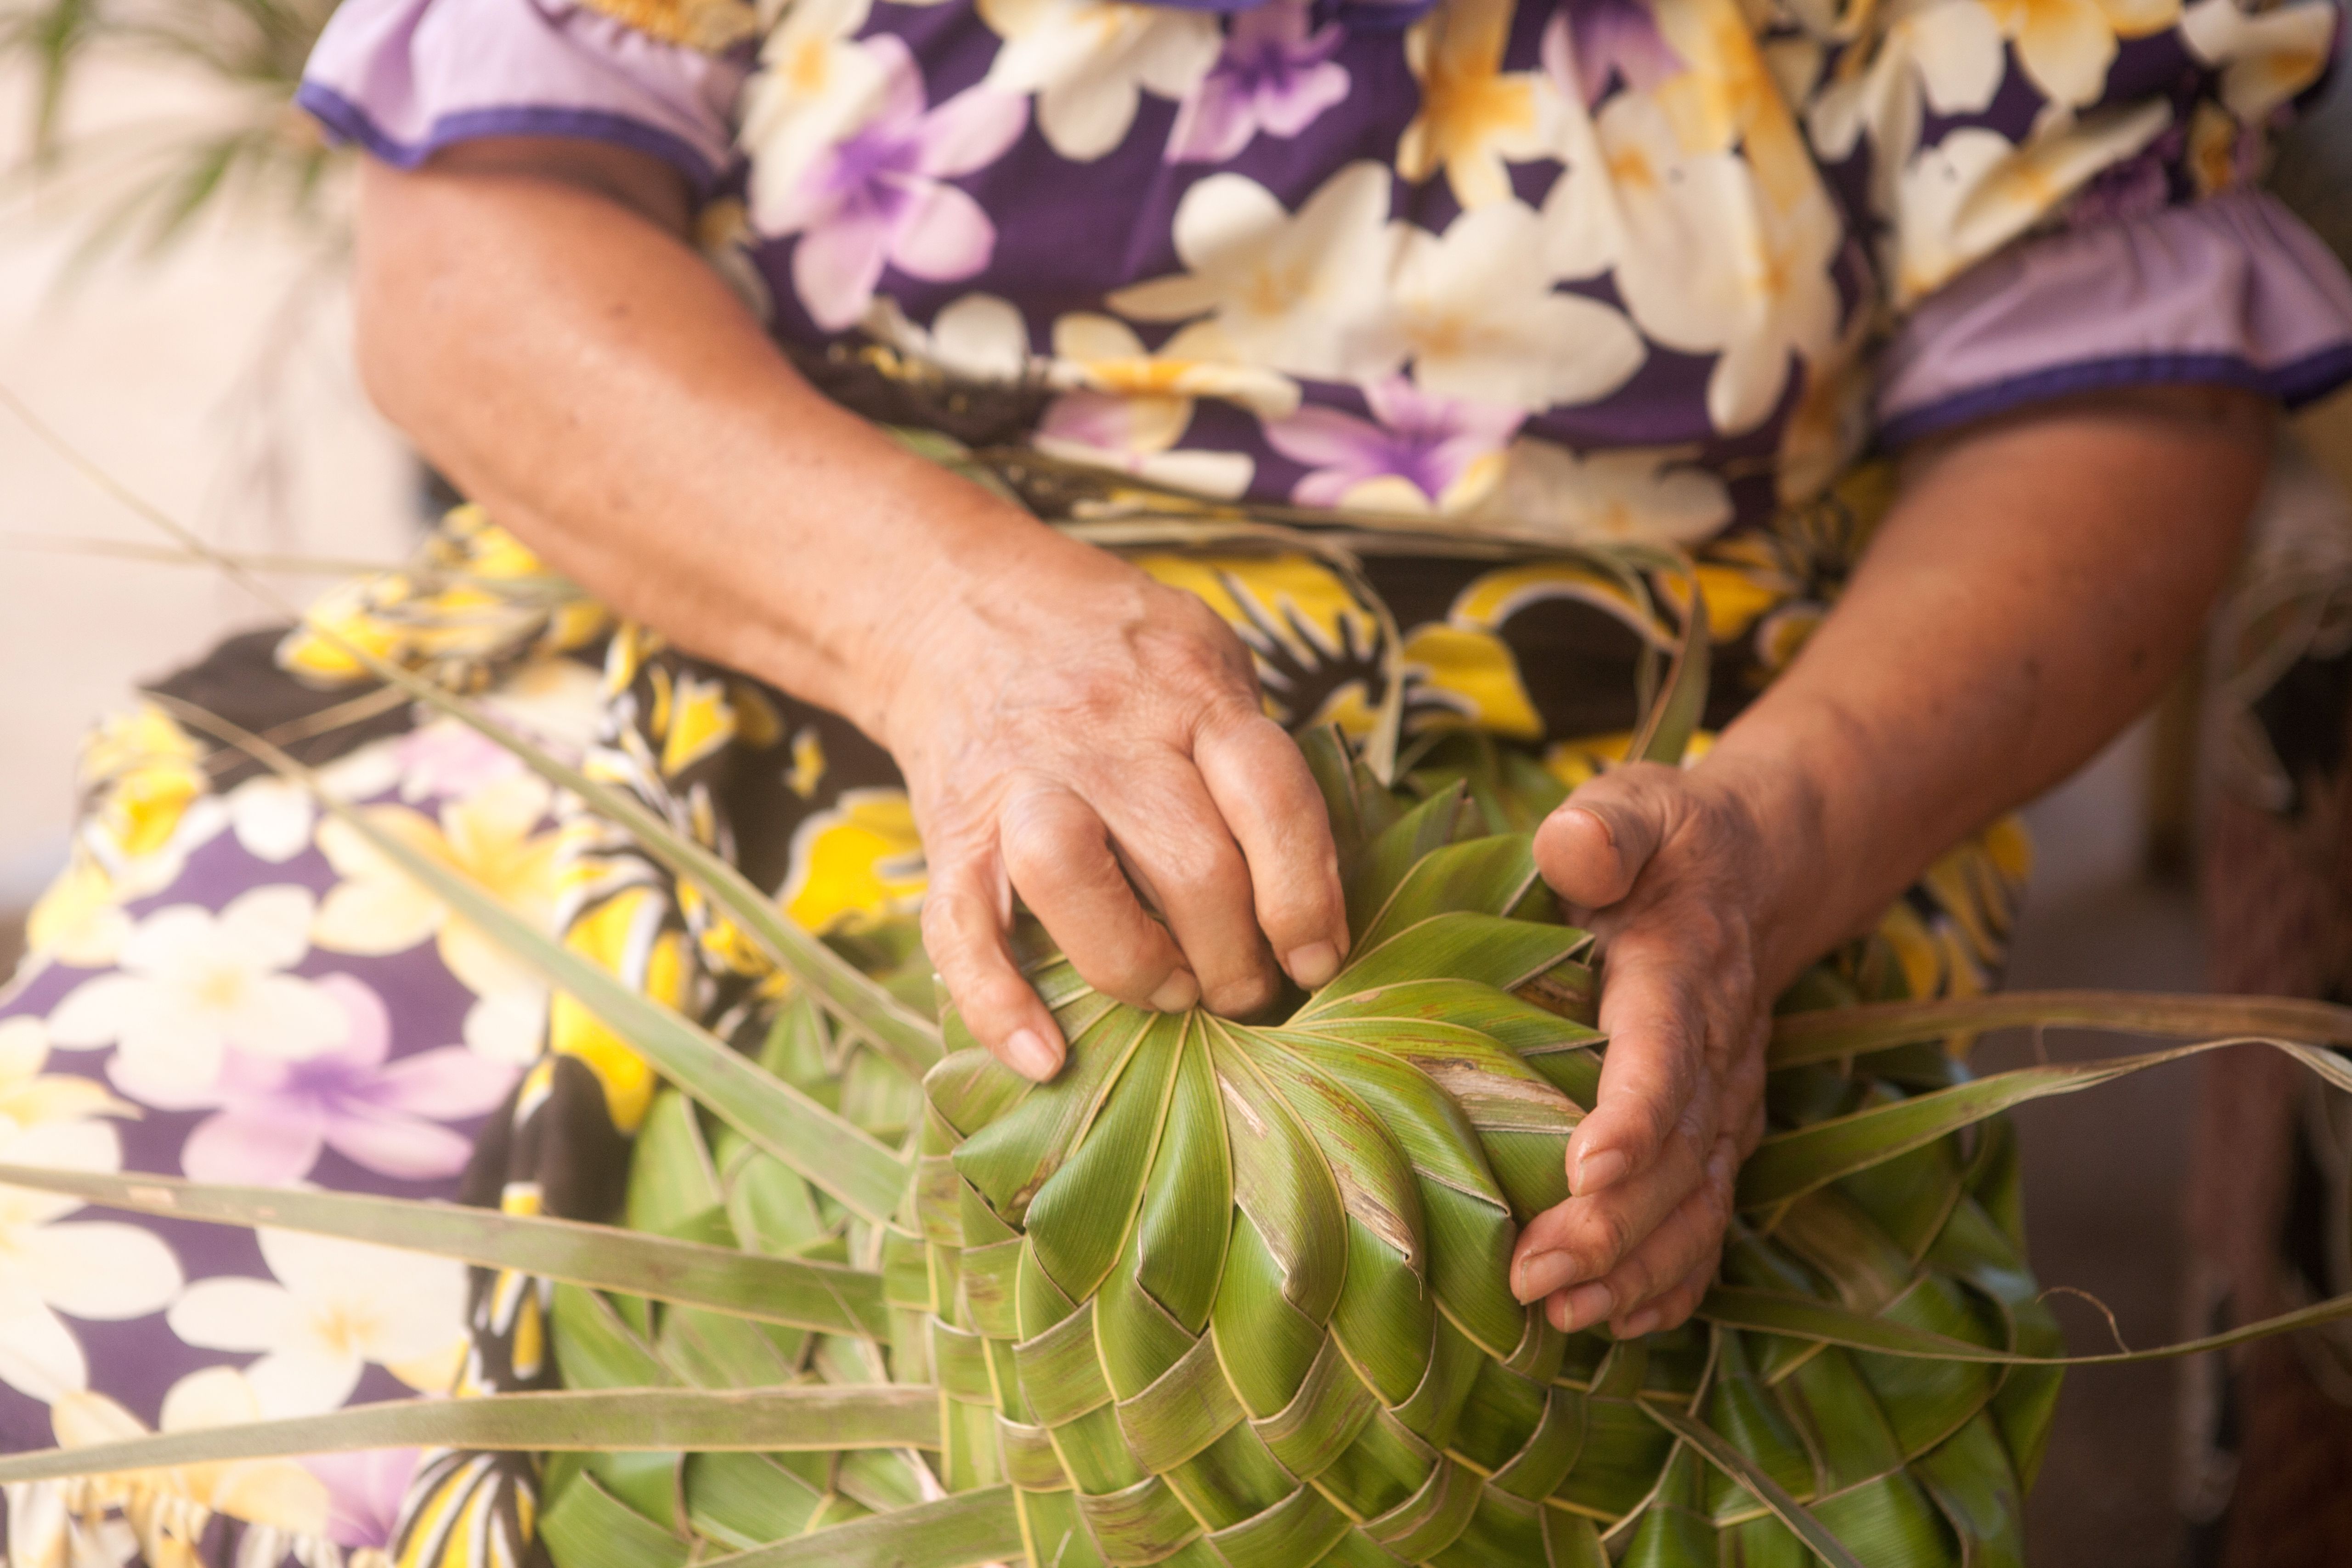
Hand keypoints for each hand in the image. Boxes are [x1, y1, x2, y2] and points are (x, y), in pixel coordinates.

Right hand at [877, 525, 1349, 1080]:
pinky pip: (963, 927)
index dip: (1305, 893)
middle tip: (1245, 991)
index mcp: (1188, 693)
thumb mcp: (1200, 655)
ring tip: (1172, 995)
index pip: (1269, 796)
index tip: (1317, 958)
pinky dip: (998, 1003)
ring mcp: (1020, 781)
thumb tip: (1317, 873)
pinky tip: (1044, 1057)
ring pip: (1072, 879)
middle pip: (1190, 863)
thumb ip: (1249, 748)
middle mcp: (1105, 735)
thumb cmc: (1107, 651)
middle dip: (1234, 959)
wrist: (953, 605)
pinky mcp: (951, 831)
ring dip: (1137, 967)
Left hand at [1506, 757, 1820, 1337]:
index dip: (1633, 1117)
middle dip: (1612, 1227)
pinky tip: (1615, 1323)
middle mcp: (1716, 1051)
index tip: (1587, 1175)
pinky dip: (1669, 1280)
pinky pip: (1706, 1222)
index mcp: (1682, 971)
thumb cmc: (1665, 840)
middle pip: (1677, 1156)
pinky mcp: (1720, 1135)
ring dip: (1632, 1269)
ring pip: (1695, 1206)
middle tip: (1531, 1277)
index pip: (1662, 1052)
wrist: (1752, 873)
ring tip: (1558, 1315)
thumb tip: (1572, 847)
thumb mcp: (1637, 804)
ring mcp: (1727, 1103)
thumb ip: (1605, 826)